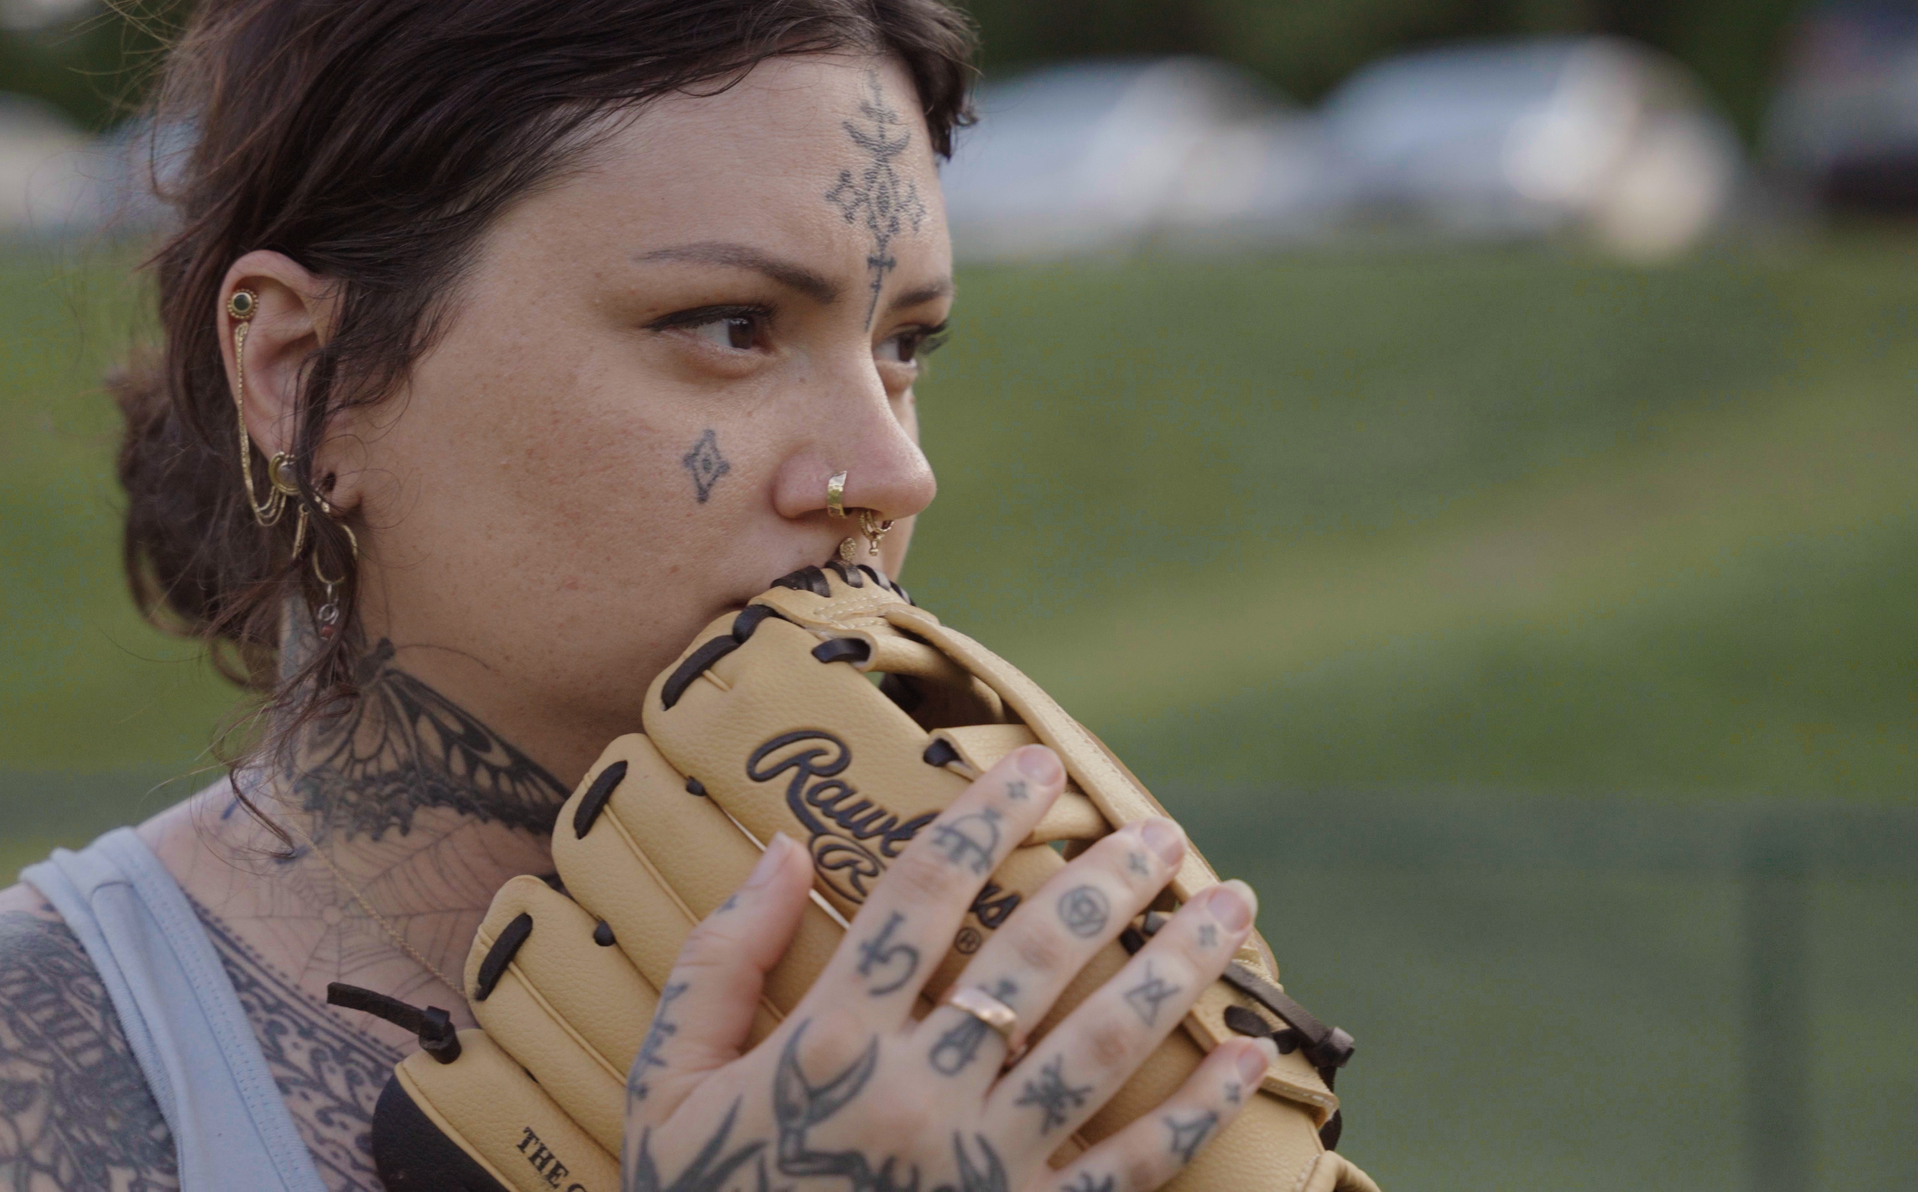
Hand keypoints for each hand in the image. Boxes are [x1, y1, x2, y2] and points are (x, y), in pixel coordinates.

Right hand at [623, 744, 1275, 1191]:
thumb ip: (718, 965)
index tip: (1039, 767)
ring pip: (1105, 1045)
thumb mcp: (667, 1090)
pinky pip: (1134, 1166)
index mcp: (830, 1044)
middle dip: (1107, 880)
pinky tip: (1250, 1056)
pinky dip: (1200, 1111)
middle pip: (1035, 955)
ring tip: (1227, 906)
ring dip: (1177, 968)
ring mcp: (985, 1167)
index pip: (922, 893)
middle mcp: (920, 1094)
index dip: (986, 816)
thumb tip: (778, 848)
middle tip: (1157, 829)